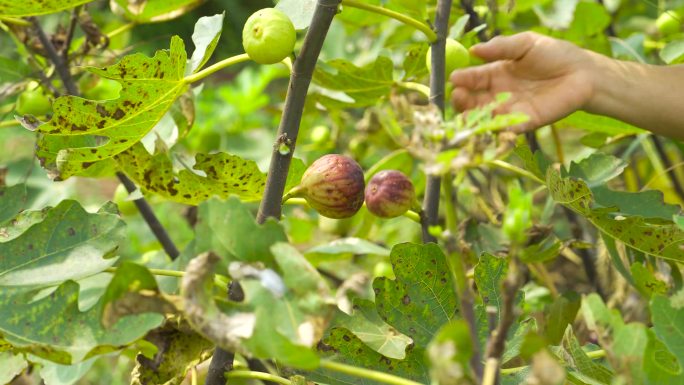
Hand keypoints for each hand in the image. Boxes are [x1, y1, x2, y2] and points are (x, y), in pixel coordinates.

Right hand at [450, 32, 599, 131]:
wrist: (583, 73)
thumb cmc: (555, 54)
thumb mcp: (526, 44)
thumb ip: (501, 47)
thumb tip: (474, 50)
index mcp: (496, 74)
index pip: (473, 79)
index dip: (463, 79)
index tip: (454, 78)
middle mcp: (499, 94)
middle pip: (473, 101)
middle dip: (463, 101)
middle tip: (458, 97)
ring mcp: (510, 110)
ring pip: (485, 117)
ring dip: (474, 118)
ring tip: (467, 116)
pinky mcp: (525, 123)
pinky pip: (507, 129)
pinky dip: (497, 130)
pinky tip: (489, 127)